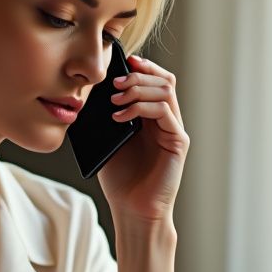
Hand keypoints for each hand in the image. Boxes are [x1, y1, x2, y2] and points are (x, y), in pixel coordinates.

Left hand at [95, 54, 188, 223]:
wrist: (132, 210)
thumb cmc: (120, 179)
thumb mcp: (107, 140)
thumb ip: (107, 116)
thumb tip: (94, 90)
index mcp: (152, 118)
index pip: (155, 80)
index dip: (142, 67)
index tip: (122, 61)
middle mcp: (167, 121)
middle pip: (163, 80)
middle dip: (137, 76)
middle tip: (114, 84)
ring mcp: (174, 130)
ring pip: (165, 91)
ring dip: (137, 89)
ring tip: (114, 101)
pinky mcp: (178, 142)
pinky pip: (164, 111)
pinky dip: (140, 108)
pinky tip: (120, 117)